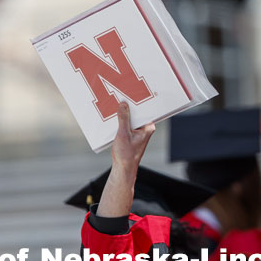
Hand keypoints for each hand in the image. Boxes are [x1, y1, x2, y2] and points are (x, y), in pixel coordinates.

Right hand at [97, 102, 155, 217]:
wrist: (123, 168)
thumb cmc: (126, 155)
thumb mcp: (123, 134)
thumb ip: (123, 118)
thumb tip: (123, 104)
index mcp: (148, 127)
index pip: (144, 109)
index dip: (137, 100)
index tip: (131, 91)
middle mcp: (144, 128)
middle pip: (137, 112)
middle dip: (128, 105)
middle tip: (121, 94)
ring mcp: (137, 131)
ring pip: (130, 117)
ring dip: (122, 113)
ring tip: (115, 102)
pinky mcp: (130, 134)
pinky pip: (125, 123)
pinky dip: (119, 119)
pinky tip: (112, 114)